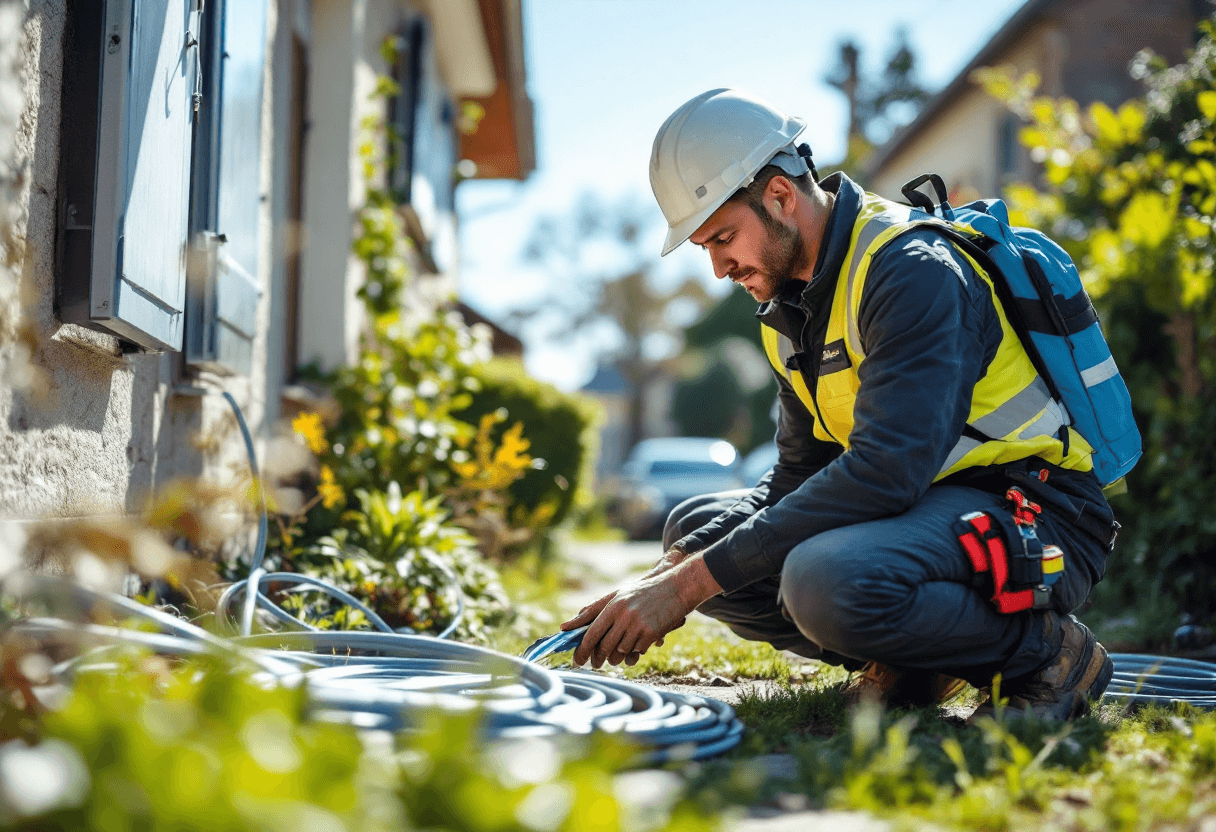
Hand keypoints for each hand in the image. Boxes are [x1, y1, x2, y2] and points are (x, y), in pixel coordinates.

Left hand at [564, 553, 721, 668]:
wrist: (677, 587)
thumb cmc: (645, 592)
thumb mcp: (618, 595)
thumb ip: (594, 610)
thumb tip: (566, 625)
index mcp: (612, 605)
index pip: (591, 632)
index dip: (582, 649)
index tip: (577, 661)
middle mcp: (623, 614)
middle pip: (604, 646)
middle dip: (598, 658)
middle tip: (595, 664)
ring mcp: (638, 624)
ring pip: (621, 651)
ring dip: (617, 657)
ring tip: (616, 656)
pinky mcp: (652, 632)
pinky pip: (638, 651)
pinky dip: (635, 652)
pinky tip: (636, 647)